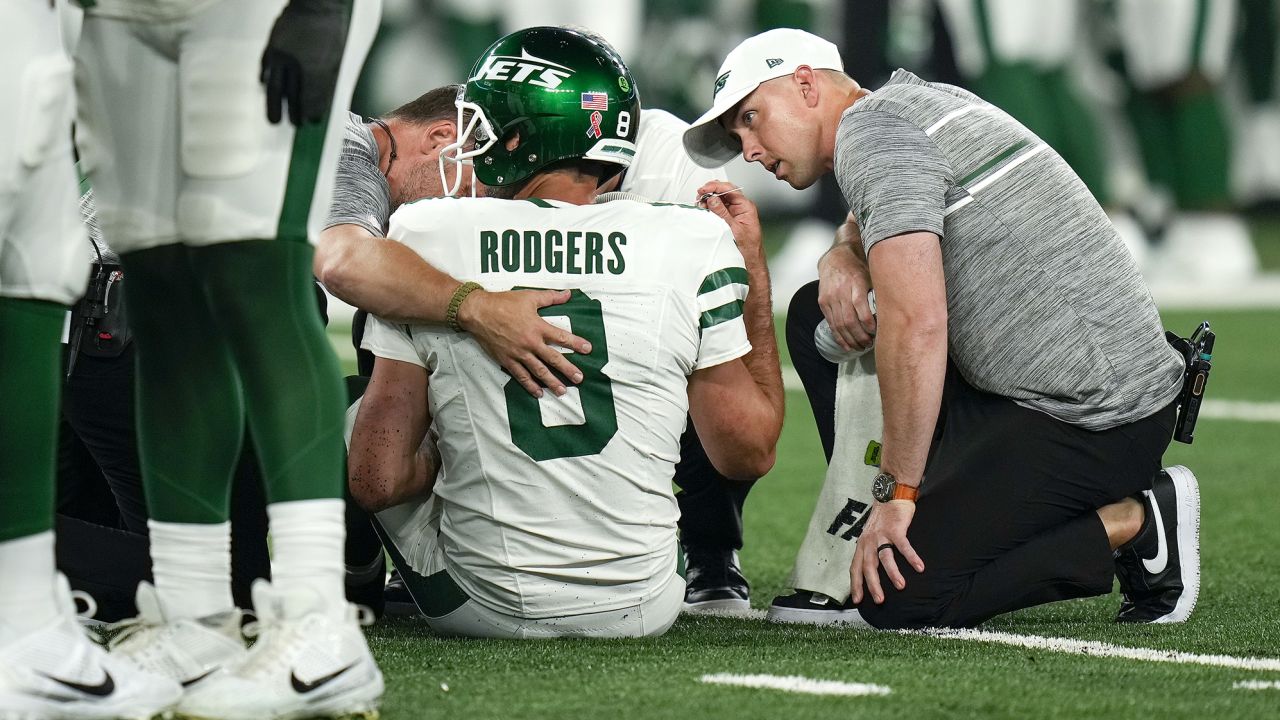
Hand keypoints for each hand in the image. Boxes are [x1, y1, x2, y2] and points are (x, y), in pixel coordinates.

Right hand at [261, 0, 349, 125]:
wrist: (317, 3)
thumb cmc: (332, 29)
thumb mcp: (336, 57)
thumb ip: (328, 80)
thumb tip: (321, 101)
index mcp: (316, 66)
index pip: (312, 97)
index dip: (311, 112)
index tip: (312, 122)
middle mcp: (296, 63)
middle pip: (292, 95)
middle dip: (293, 113)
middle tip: (294, 126)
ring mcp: (282, 53)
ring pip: (275, 85)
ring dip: (274, 104)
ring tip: (274, 120)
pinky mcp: (273, 44)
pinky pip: (266, 66)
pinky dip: (265, 78)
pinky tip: (265, 85)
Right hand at [457, 288, 591, 398]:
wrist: (478, 312)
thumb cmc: (503, 303)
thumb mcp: (529, 296)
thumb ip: (550, 297)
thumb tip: (568, 294)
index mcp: (537, 327)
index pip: (561, 337)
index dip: (575, 343)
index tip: (588, 349)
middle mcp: (530, 343)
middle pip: (553, 359)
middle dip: (568, 369)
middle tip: (580, 378)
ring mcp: (518, 354)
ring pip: (538, 371)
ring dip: (551, 382)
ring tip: (562, 391)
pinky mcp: (507, 360)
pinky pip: (521, 376)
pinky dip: (530, 385)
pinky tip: (538, 392)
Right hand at [696, 181, 763, 257]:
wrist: (750, 258)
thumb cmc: (748, 246)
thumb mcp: (734, 228)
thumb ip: (722, 213)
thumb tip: (712, 199)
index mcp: (746, 206)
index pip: (730, 189)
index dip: (716, 187)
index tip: (704, 189)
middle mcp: (741, 206)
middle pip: (725, 191)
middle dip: (711, 190)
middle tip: (700, 194)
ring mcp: (735, 211)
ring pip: (721, 198)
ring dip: (709, 198)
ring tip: (700, 202)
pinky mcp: (729, 216)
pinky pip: (719, 207)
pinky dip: (710, 205)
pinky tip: (704, 207)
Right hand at [817, 220, 875, 351]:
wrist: (835, 257)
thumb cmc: (858, 265)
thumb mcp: (873, 272)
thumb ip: (882, 288)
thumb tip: (901, 305)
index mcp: (856, 282)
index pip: (861, 308)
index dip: (869, 323)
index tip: (877, 332)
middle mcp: (841, 291)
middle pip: (849, 320)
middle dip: (860, 336)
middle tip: (869, 344)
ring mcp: (830, 297)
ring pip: (839, 324)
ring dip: (850, 339)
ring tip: (860, 347)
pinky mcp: (823, 303)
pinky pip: (831, 323)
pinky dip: (839, 337)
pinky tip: (847, 345)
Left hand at [850, 500, 924, 604]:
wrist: (890, 496)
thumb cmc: (882, 519)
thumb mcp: (870, 536)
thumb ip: (870, 551)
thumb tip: (870, 571)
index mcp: (862, 545)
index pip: (855, 568)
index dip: (856, 584)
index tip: (857, 600)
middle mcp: (868, 541)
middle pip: (868, 567)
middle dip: (873, 585)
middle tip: (879, 600)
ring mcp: (881, 535)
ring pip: (885, 558)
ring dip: (893, 573)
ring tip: (901, 587)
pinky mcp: (896, 529)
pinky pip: (904, 546)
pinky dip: (912, 557)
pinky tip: (919, 567)